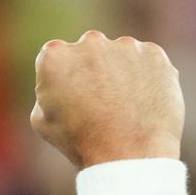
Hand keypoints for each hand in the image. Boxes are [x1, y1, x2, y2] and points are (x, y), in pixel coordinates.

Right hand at [31, 30, 184, 167]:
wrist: (128, 152)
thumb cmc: (79, 141)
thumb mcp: (42, 120)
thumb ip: (48, 90)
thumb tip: (62, 82)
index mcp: (54, 56)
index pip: (54, 57)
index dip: (61, 78)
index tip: (69, 97)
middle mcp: (89, 42)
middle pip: (88, 50)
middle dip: (91, 69)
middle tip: (98, 102)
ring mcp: (124, 45)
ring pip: (119, 55)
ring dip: (119, 72)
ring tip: (123, 107)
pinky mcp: (153, 53)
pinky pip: (146, 61)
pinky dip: (145, 76)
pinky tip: (141, 102)